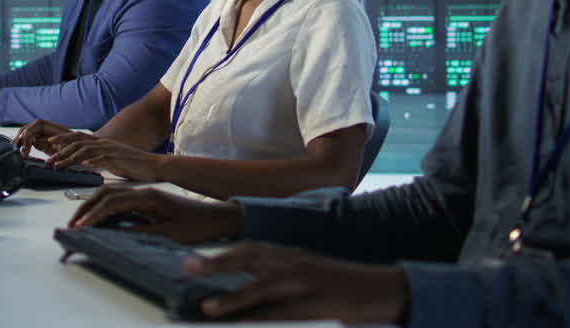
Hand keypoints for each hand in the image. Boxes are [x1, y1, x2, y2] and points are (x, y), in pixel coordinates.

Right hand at [12, 119, 72, 155]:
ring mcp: (41, 136)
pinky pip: (28, 144)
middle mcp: (45, 130)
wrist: (81, 152)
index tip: (24, 141)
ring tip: (17, 152)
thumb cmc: (77, 147)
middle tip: (16, 148)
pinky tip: (22, 155)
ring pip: (26, 136)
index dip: (29, 132)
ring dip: (20, 143)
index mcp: (51, 127)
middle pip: (28, 129)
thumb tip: (48, 144)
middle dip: (21, 138)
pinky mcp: (40, 144)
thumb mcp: (69, 146)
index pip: (36, 125)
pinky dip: (24, 148)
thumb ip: (58, 145)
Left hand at [46, 134, 162, 181]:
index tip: (50, 144)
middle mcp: (104, 143)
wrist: (155, 166)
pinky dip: (89, 161)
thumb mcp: (113, 160)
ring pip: (85, 150)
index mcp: (102, 143)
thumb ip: (99, 159)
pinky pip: (100, 158)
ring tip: (58, 165)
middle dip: (60, 150)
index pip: (78, 137)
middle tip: (48, 159)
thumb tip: (84, 163)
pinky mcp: (117, 159)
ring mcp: (110, 150)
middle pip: (77, 142)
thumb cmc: (134, 166)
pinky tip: (81, 165)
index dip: (63, 139)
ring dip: (69, 158)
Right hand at [68, 185, 243, 243]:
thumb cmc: (196, 226)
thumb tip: (112, 235)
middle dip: (86, 208)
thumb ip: (139, 233)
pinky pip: (120, 200)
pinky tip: (100, 219)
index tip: (80, 228)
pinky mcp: (148, 200)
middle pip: (106, 194)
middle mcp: (143, 192)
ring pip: (111, 195)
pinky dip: (105, 208)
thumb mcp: (167, 234)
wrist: (217, 217)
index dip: (93, 216)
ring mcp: (145, 194)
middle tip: (72, 224)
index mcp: (148, 197)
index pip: (111, 203)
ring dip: (94, 206)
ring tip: (81, 221)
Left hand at [184, 242, 409, 323]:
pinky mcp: (317, 305)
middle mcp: (293, 263)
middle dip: (218, 262)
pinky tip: (246, 325)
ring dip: (235, 297)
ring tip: (208, 308)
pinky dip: (264, 320)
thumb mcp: (302, 272)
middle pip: (250, 257)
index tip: (189, 259)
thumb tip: (233, 295)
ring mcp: (305, 284)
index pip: (249, 249)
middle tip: (188, 267)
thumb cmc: (335, 284)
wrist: (381, 289)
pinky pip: (285, 315)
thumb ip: (271, 277)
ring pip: (264, 288)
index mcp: (287, 255)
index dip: (219, 254)